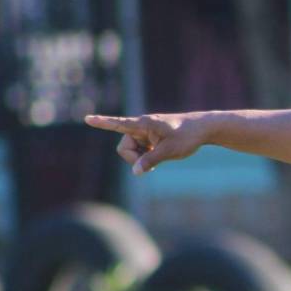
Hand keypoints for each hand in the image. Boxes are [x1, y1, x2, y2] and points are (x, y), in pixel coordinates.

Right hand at [85, 113, 208, 173]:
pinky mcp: (150, 138)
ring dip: (141, 158)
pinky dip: (146, 156)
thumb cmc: (187, 136)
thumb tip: (136, 172)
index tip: (87, 119)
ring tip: (159, 157)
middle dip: (133, 159)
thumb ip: (151, 161)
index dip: (102, 123)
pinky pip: (140, 151)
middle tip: (150, 166)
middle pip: (124, 148)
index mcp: (143, 124)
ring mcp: (145, 132)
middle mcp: (141, 126)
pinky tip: (160, 154)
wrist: (203, 129)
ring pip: (132, 151)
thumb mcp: (170, 151)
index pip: (118, 124)